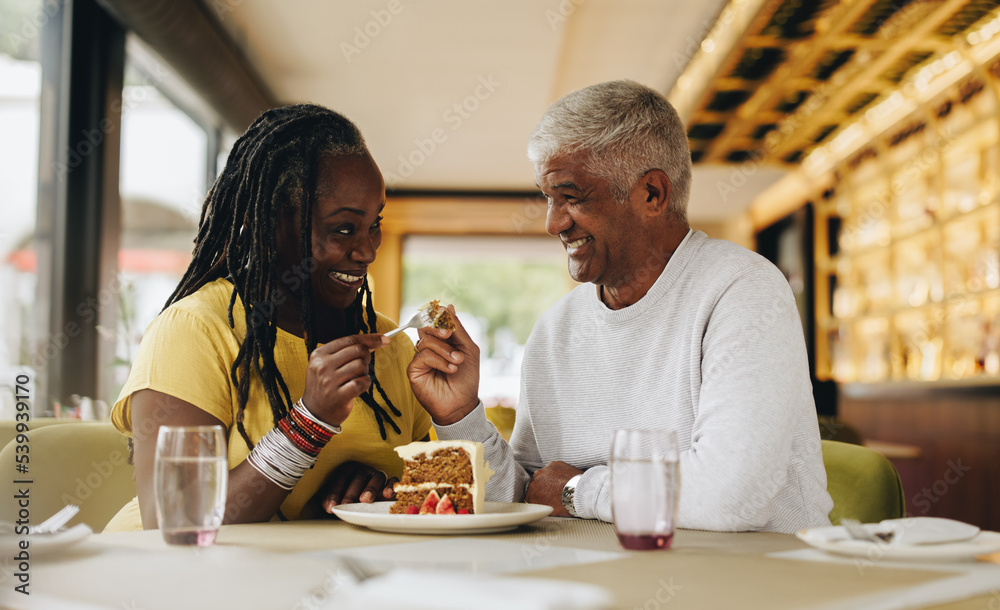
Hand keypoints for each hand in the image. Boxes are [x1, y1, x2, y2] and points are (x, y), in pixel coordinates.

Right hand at [302, 333, 388, 426]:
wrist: (315, 413)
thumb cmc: (326, 386)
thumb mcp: (327, 364)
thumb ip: (347, 351)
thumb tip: (375, 341)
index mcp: (319, 354)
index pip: (349, 339)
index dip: (370, 338)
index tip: (384, 339)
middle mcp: (322, 366)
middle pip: (358, 350)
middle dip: (366, 356)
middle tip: (363, 366)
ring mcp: (329, 381)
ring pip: (361, 365)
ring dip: (365, 372)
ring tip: (356, 378)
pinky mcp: (338, 396)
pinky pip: (362, 382)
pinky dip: (365, 383)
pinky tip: (359, 387)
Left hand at [313, 461, 398, 513]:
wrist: (368, 509)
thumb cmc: (351, 504)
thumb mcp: (339, 503)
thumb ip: (333, 503)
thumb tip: (329, 507)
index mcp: (350, 472)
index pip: (342, 476)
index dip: (335, 491)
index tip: (330, 507)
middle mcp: (366, 471)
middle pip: (359, 475)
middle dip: (351, 491)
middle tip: (346, 504)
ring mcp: (380, 477)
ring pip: (377, 476)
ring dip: (370, 488)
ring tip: (365, 500)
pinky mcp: (392, 484)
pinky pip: (394, 481)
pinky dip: (391, 486)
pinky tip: (386, 495)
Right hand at [407, 305, 479, 424]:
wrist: (462, 403)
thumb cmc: (467, 378)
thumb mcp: (468, 349)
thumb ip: (457, 328)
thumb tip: (448, 306)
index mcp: (442, 340)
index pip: (434, 320)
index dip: (438, 314)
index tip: (446, 313)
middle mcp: (429, 347)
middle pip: (425, 326)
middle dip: (438, 328)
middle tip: (449, 336)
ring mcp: (420, 358)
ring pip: (426, 341)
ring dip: (445, 350)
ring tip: (457, 362)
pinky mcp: (414, 369)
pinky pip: (423, 355)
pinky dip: (439, 360)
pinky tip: (450, 369)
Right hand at [526, 461, 582, 516]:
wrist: (579, 493)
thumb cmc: (566, 504)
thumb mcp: (549, 511)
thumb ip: (541, 505)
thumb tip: (542, 505)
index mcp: (531, 493)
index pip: (530, 495)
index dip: (538, 497)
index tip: (544, 498)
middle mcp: (535, 480)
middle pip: (537, 483)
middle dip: (543, 487)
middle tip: (554, 492)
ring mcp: (544, 470)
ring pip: (545, 475)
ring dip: (550, 479)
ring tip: (561, 485)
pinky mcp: (553, 464)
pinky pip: (553, 469)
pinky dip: (558, 473)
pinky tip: (565, 478)